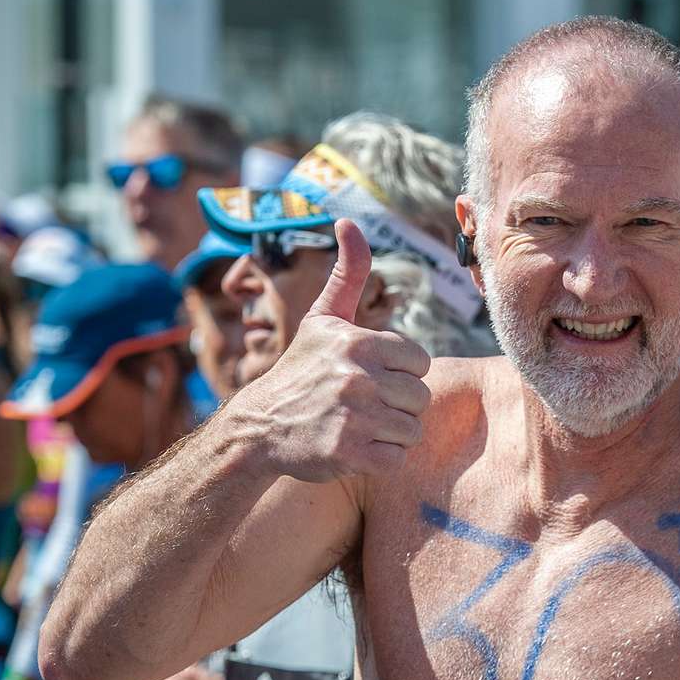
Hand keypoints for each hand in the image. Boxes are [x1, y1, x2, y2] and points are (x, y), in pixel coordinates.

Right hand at [234, 218, 431, 481]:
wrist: (258, 428)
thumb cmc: (300, 370)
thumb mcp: (323, 318)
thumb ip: (348, 273)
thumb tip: (348, 221)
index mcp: (358, 342)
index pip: (419, 362)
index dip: (401, 373)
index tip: (372, 378)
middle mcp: (357, 377)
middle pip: (420, 398)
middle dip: (398, 405)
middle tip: (364, 406)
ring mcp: (354, 417)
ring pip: (412, 430)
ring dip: (391, 433)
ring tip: (360, 426)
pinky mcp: (350, 453)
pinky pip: (397, 459)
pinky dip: (382, 459)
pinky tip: (356, 447)